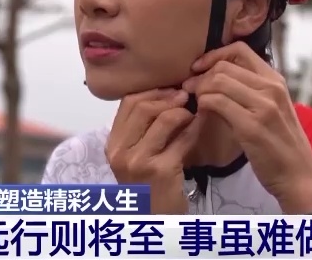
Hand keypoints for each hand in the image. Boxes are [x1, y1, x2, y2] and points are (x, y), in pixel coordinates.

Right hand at [106, 88, 200, 213]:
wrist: (154, 220)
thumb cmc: (148, 187)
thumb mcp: (136, 157)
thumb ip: (143, 130)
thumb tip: (167, 94)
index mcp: (112, 145)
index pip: (127, 103)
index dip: (151, 92)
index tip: (169, 90)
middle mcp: (120, 152)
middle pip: (143, 107)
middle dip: (168, 97)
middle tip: (185, 96)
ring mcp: (139, 161)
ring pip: (163, 119)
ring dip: (182, 111)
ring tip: (192, 113)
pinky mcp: (161, 170)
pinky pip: (182, 139)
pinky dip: (193, 129)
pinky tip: (199, 127)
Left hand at [182, 42, 311, 213]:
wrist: (299, 176)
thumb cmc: (281, 145)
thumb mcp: (272, 109)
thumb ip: (251, 91)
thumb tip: (218, 77)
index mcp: (275, 81)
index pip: (240, 50)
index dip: (214, 54)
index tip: (199, 68)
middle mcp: (271, 88)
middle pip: (224, 66)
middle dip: (201, 74)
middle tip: (188, 88)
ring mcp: (263, 106)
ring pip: (218, 81)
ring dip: (199, 89)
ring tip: (193, 100)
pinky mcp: (251, 126)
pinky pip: (217, 102)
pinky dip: (203, 104)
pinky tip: (201, 113)